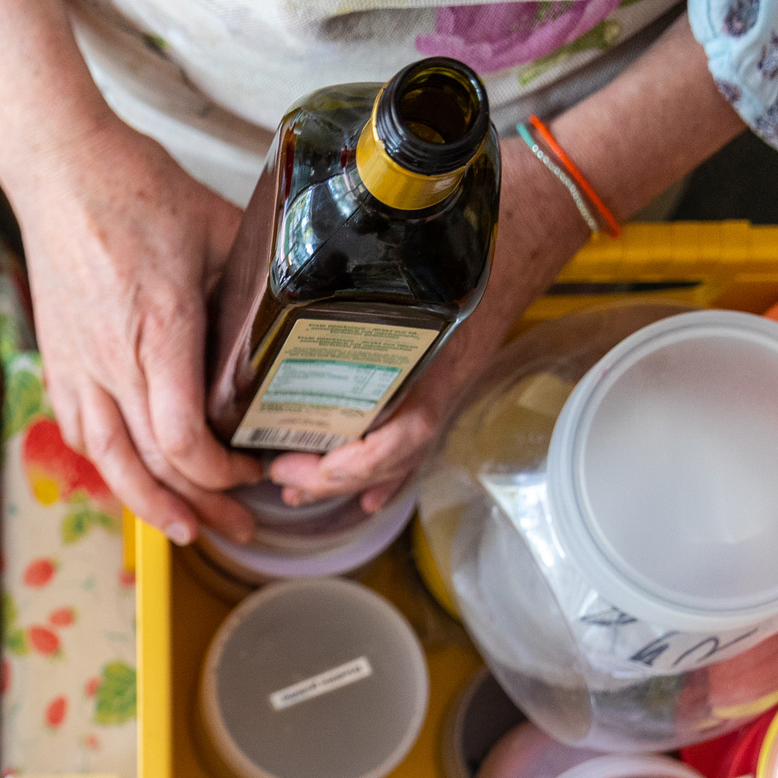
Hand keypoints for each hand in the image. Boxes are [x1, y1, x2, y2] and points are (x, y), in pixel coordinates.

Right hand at [11, 121, 262, 544]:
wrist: (62, 168)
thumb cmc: (137, 190)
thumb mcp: (217, 228)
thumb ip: (254, 281)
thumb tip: (298, 313)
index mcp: (158, 329)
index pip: (180, 440)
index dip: (218, 474)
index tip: (252, 469)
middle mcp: (111, 359)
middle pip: (151, 466)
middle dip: (200, 506)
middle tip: (240, 525)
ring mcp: (78, 366)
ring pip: (109, 463)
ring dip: (149, 506)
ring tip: (186, 529)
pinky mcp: (59, 363)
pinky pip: (81, 435)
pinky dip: (112, 468)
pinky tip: (137, 483)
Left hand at [260, 287, 524, 517]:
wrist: (497, 276)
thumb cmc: (446, 281)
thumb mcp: (395, 294)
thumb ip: (346, 306)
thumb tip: (284, 305)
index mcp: (423, 392)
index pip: (377, 454)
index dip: (331, 472)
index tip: (283, 467)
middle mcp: (428, 410)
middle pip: (376, 467)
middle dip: (325, 482)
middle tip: (280, 477)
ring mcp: (432, 411)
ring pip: (388, 465)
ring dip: (344, 484)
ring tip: (301, 490)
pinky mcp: (430, 405)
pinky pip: (408, 452)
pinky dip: (386, 479)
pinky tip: (366, 501)